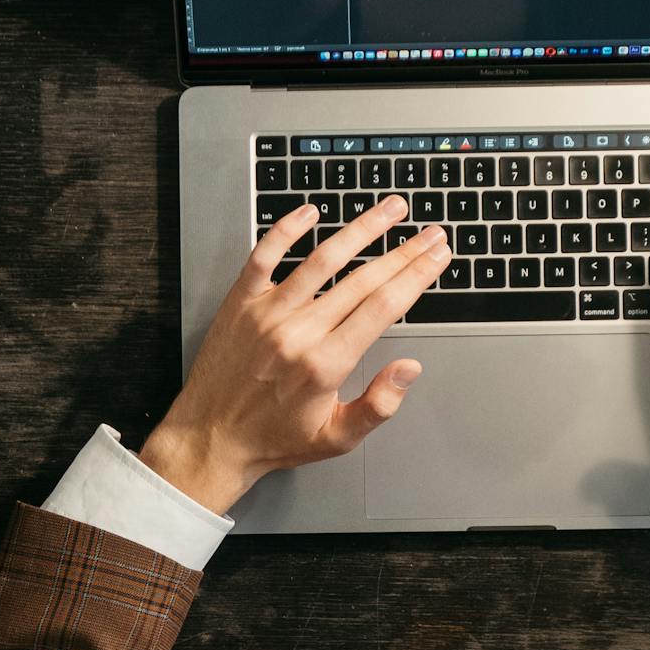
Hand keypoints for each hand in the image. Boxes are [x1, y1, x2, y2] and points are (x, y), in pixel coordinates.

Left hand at [139, 198, 450, 514]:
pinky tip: (310, 211)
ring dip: (360, 229)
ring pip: (321, 259)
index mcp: (325, 364)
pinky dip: (286, 229)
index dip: (416, 276)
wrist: (211, 438)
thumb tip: (409, 369)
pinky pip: (264, 255)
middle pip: (363, 279)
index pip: (383, 307)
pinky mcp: (240, 302)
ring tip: (389, 209)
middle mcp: (298, 332)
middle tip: (429, 234)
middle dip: (404, 252)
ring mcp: (267, 313)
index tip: (438, 257)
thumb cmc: (274, 439)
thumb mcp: (336, 438)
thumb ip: (378, 405)